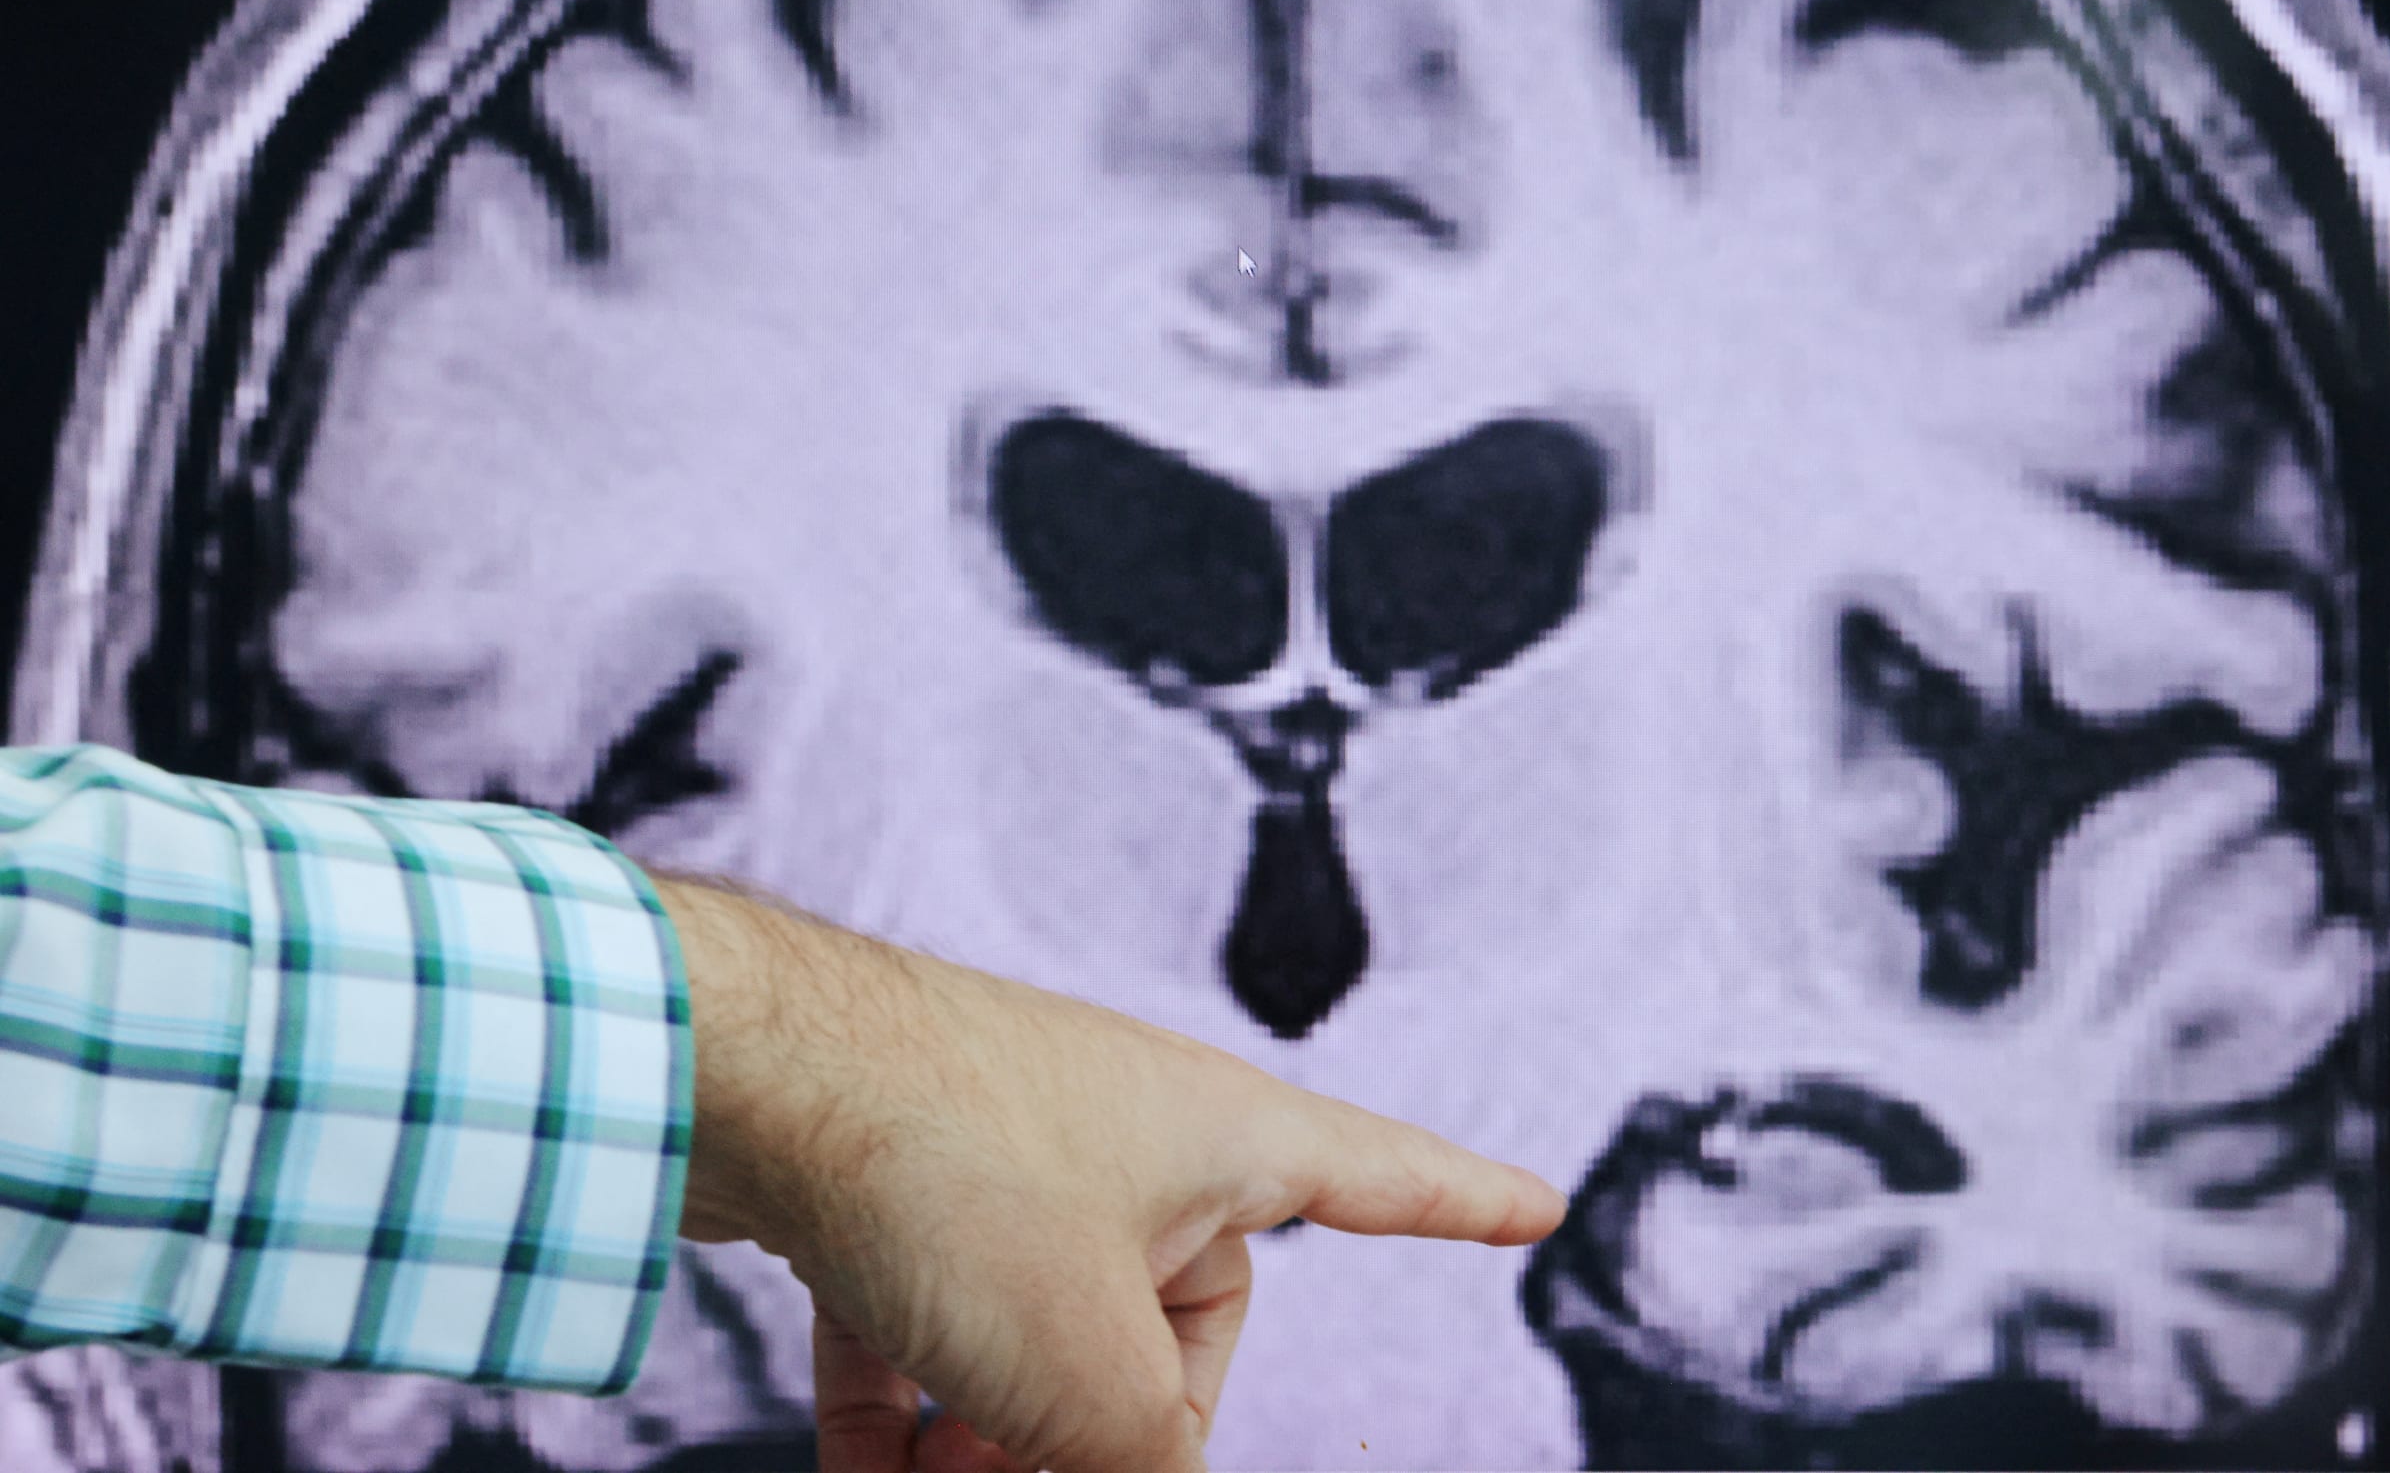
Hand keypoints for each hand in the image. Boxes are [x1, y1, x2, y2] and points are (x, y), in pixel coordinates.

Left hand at [652, 873, 1566, 1472]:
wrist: (744, 1066)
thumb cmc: (945, 1165)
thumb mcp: (1085, 1369)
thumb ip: (1144, 1462)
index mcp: (1222, 1136)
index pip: (1384, 1175)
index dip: (1466, 1204)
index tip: (1535, 1204)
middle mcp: (1128, 1130)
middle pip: (1175, 1322)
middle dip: (1109, 1434)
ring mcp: (1008, 1151)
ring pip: (1039, 1332)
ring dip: (996, 1440)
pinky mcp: (900, 1181)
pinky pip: (934, 1321)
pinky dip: (905, 1406)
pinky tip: (866, 1469)